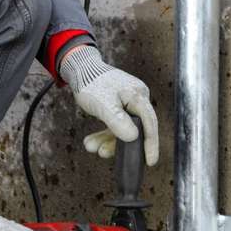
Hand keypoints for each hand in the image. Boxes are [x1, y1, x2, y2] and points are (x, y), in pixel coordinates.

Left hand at [58, 45, 159, 166]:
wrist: (79, 69)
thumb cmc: (92, 83)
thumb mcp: (104, 104)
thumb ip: (118, 122)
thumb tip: (134, 138)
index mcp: (138, 96)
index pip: (150, 124)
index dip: (151, 144)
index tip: (150, 161)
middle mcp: (136, 99)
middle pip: (135, 129)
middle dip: (118, 144)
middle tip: (104, 154)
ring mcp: (128, 103)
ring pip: (123, 129)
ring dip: (107, 140)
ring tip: (91, 147)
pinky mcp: (119, 106)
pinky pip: (115, 125)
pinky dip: (104, 134)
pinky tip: (92, 141)